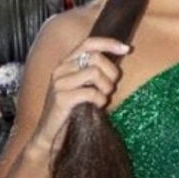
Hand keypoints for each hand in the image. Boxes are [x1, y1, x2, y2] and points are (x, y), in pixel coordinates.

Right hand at [29, 37, 129, 155]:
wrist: (51, 134)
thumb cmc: (73, 109)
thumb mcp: (85, 85)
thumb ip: (96, 70)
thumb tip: (121, 54)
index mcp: (67, 63)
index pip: (89, 43)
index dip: (109, 43)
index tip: (127, 49)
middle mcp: (61, 69)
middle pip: (96, 57)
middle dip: (111, 72)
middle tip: (110, 89)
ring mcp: (59, 83)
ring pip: (94, 72)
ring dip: (106, 87)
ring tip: (102, 98)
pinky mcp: (61, 98)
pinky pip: (91, 92)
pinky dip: (100, 100)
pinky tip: (97, 106)